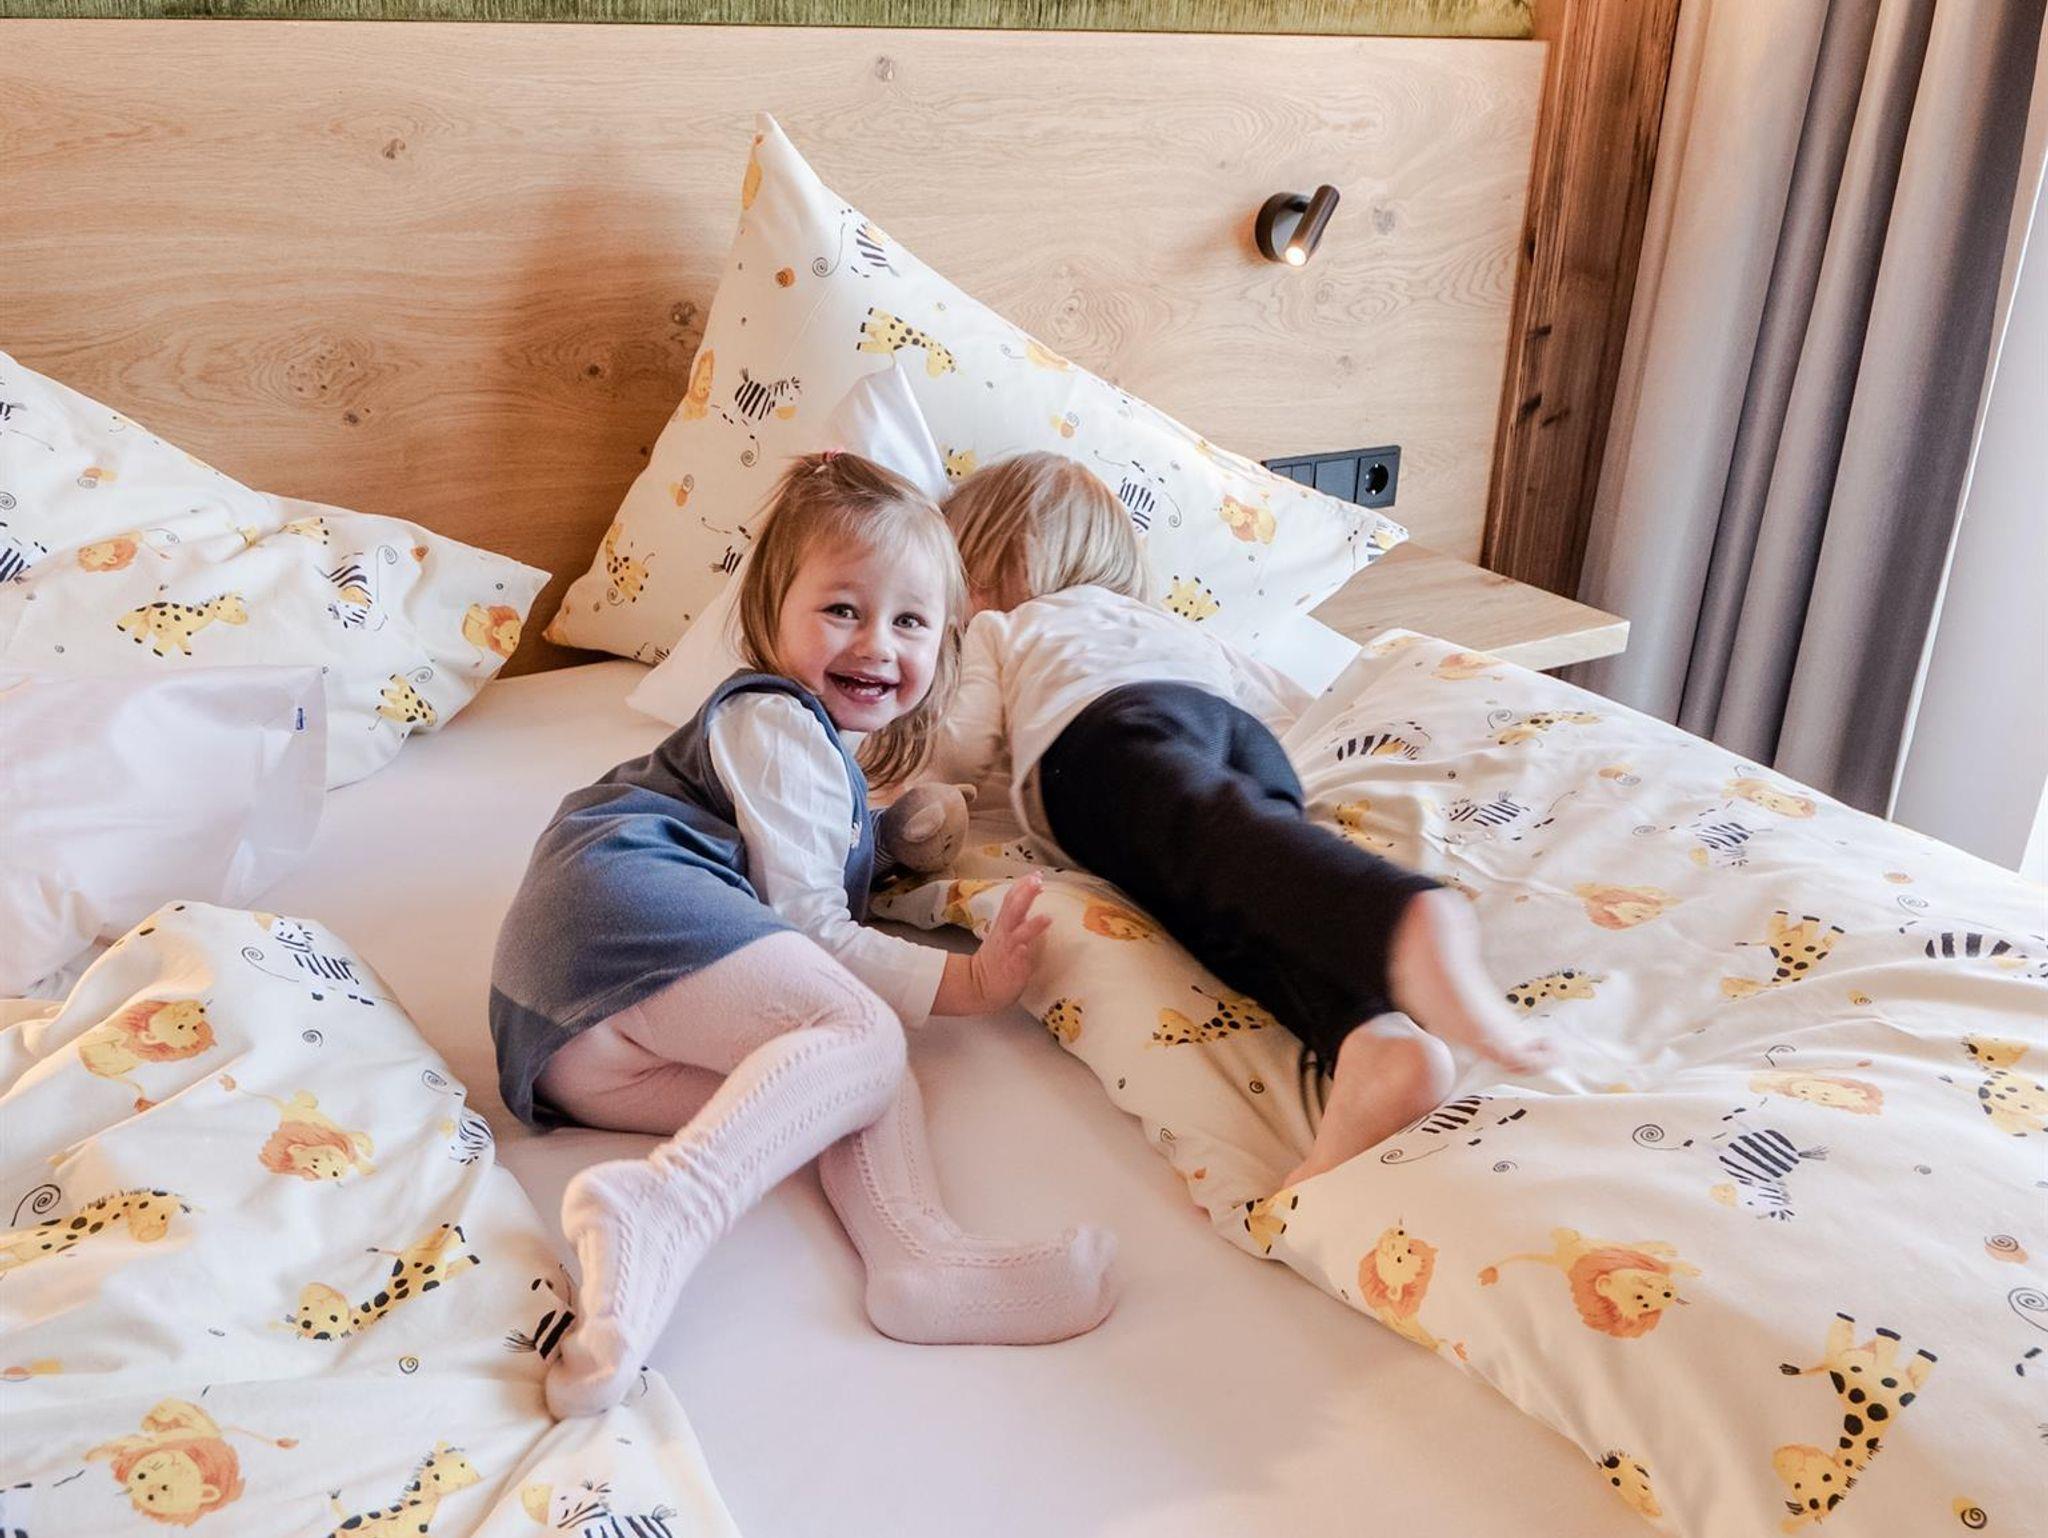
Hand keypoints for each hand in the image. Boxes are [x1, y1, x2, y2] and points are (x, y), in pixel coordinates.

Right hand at [934, 872, 1048, 1014]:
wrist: (979, 986)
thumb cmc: (998, 957)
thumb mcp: (1004, 931)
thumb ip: (1017, 914)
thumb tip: (1032, 893)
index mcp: (1004, 923)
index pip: (1012, 899)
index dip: (1023, 885)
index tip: (1037, 874)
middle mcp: (1006, 933)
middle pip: (1015, 909)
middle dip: (1026, 894)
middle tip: (1037, 881)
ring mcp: (1009, 951)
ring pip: (1019, 934)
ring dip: (1033, 925)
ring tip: (1047, 917)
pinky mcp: (1012, 968)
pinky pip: (1016, 959)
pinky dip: (1021, 952)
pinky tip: (1026, 948)